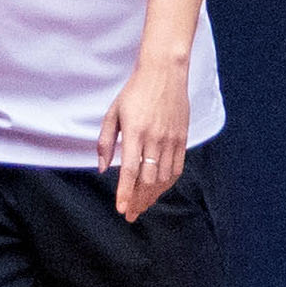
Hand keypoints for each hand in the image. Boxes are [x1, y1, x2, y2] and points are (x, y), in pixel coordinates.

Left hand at [99, 53, 190, 222]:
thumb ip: (105, 142)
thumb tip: (103, 169)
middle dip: (138, 200)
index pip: (130, 170)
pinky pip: (177, 167)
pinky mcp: (182, 137)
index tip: (121, 209)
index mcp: (134, 132)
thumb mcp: (113, 113)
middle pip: (148, 179)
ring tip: (142, 205)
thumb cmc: (134, 92)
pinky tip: (159, 189)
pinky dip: (167, 182)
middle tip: (130, 213)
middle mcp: (155, 138)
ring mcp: (171, 138)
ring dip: (152, 195)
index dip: (125, 192)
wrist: (164, 73)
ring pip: (164, 177)